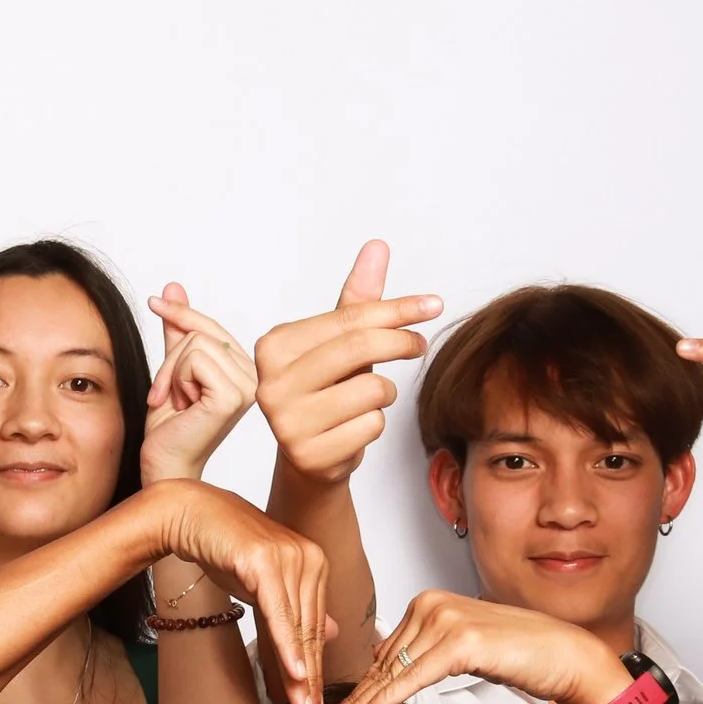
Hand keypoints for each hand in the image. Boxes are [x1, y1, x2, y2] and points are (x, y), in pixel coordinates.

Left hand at [138, 284, 258, 483]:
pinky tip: (179, 406)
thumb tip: (173, 287)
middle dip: (170, 360)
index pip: (212, 327)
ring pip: (196, 344)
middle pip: (202, 332)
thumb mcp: (171, 369)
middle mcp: (254, 377)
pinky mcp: (233, 396)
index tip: (154, 301)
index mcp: (244, 370)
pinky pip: (194, 359)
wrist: (163, 464)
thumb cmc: (169, 428)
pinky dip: (175, 379)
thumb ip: (177, 332)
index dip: (182, 313)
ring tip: (175, 402)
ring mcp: (248, 387)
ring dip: (171, 373)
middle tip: (164, 393)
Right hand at [153, 481, 335, 703]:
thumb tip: (328, 632)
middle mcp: (309, 559)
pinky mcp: (266, 562)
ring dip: (300, 671)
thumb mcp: (264, 581)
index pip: (314, 626)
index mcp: (314, 564)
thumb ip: (296, 607)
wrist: (189, 515)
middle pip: (310, 630)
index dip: (314, 666)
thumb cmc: (222, 547)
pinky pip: (279, 613)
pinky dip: (287, 645)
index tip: (313, 701)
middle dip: (310, 677)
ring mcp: (290, 559)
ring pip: (297, 627)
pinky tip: (294, 672)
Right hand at [253, 240, 442, 483]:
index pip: (348, 318)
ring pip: (372, 390)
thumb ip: (358, 299)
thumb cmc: (326, 390)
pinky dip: (374, 425)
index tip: (432, 305)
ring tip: (368, 398)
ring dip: (384, 393)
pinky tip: (354, 428)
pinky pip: (371, 426)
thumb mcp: (339, 342)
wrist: (309, 456)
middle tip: (417, 344)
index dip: (397, 309)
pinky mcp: (308, 455)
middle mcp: (271, 383)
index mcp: (273, 346)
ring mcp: (286, 423)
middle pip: (360, 348)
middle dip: (400, 342)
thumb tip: (376, 247)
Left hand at [330, 591, 619, 703]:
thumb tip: (386, 665)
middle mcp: (431, 605)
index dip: (360, 685)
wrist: (564, 655)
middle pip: (383, 663)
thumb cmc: (518, 654)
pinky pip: (413, 678)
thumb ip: (424, 651)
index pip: (384, 653)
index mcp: (427, 603)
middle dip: (354, 697)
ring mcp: (445, 620)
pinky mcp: (460, 642)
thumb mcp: (459, 648)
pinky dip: (387, 700)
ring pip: (393, 672)